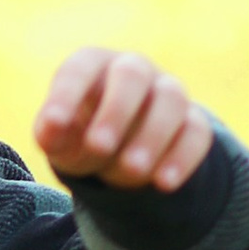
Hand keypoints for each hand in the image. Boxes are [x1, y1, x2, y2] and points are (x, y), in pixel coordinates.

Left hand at [34, 49, 214, 194]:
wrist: (118, 151)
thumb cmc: (80, 135)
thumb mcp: (58, 138)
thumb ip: (51, 132)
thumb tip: (51, 128)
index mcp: (93, 66)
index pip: (81, 68)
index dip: (67, 94)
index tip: (55, 125)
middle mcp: (133, 70)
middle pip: (132, 74)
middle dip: (116, 111)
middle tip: (99, 147)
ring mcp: (167, 92)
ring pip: (171, 100)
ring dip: (152, 135)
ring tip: (132, 171)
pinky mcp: (193, 122)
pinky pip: (197, 133)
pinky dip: (183, 158)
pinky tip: (163, 184)